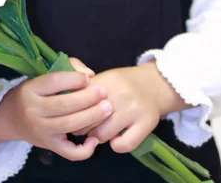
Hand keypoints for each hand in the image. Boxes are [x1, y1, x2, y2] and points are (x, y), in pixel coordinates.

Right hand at [0, 61, 112, 160]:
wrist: (12, 117)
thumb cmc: (35, 91)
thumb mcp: (43, 75)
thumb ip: (68, 68)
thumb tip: (90, 75)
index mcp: (32, 89)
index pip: (55, 81)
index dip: (75, 79)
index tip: (89, 78)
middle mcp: (34, 110)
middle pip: (65, 104)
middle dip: (88, 98)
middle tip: (104, 92)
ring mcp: (41, 131)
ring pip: (69, 125)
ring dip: (91, 116)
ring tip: (107, 108)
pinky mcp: (49, 146)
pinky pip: (69, 152)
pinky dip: (84, 150)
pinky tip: (95, 139)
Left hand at [72, 61, 189, 153]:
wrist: (155, 83)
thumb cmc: (123, 83)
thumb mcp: (104, 76)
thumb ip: (83, 82)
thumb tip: (65, 94)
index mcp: (106, 82)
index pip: (79, 102)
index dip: (73, 112)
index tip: (74, 114)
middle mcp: (119, 95)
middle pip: (88, 120)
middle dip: (83, 126)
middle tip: (86, 126)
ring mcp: (133, 110)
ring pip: (103, 134)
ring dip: (98, 137)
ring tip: (100, 131)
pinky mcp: (146, 124)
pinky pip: (124, 145)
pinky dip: (117, 145)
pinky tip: (117, 138)